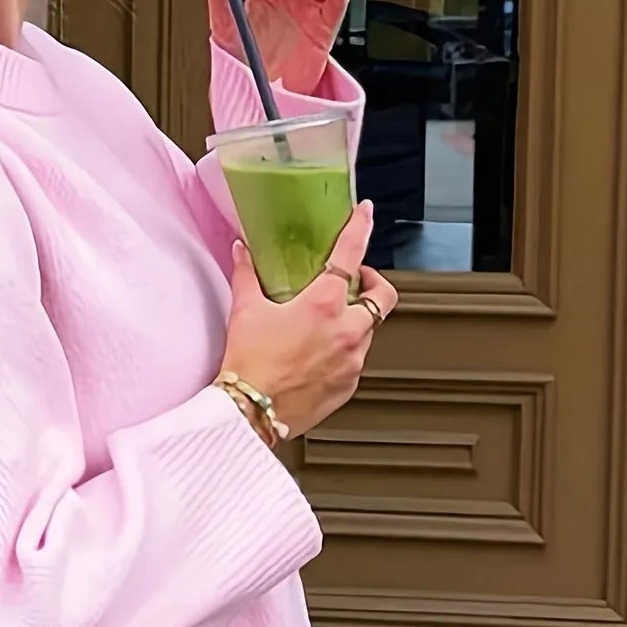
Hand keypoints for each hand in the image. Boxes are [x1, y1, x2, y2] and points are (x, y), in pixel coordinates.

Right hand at [219, 202, 396, 439]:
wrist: (251, 412)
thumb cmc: (249, 365)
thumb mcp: (245, 311)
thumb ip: (247, 275)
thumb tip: (243, 252)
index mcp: (324, 304)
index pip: (351, 254)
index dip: (361, 228)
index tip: (365, 214)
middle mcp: (347, 330)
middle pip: (384, 295)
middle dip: (375, 283)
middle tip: (357, 281)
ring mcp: (353, 360)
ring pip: (370, 330)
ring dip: (356, 320)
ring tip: (327, 323)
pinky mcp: (349, 384)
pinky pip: (357, 360)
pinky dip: (344, 351)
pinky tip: (319, 354)